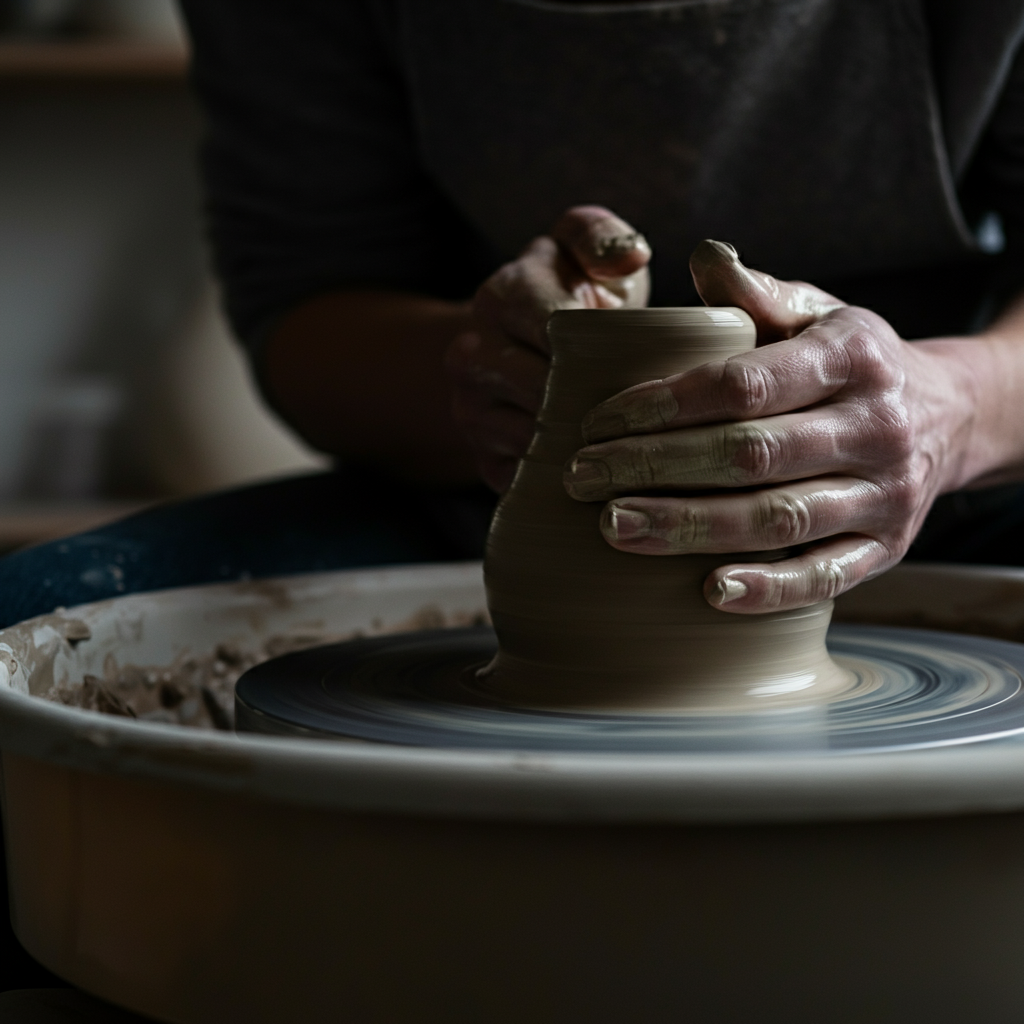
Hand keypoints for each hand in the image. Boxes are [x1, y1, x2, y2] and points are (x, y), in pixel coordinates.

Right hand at [446, 205, 649, 491]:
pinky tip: (610, 473)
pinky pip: (527, 477)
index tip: (650, 359)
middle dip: (599, 400)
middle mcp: (470, 354)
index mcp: (500, 296)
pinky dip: (569, 479)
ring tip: (637, 443)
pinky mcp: (482, 458)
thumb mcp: (584, 250)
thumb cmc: (572, 295)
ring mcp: (470, 412)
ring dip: (586, 443)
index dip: (604, 347)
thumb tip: (630, 256)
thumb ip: (603, 237)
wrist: (521, 349)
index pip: (553, 326)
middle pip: (542, 388)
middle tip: (656, 413)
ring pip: (533, 437)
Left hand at [563, 239, 981, 613]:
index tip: (598, 421)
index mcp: (852, 358)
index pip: (746, 384)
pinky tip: (708, 592)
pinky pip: (825, 576)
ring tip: (615, 528)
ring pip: (780, 519)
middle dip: (656, 467)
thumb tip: (703, 257)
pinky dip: (769, 588)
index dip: (666, 404)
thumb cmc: (851, 362)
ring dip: (690, 528)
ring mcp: (886, 495)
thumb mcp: (818, 312)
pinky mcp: (887, 548)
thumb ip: (759, 294)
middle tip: (581, 478)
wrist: (948, 415)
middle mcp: (876, 427)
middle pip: (751, 455)